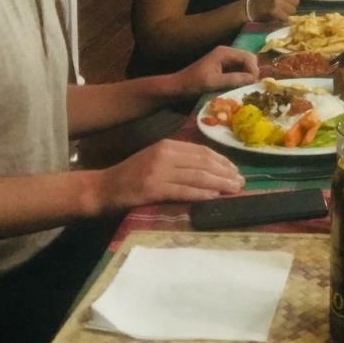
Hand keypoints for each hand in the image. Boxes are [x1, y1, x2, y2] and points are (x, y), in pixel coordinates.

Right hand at [94, 138, 243, 210]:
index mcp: (167, 145)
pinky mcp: (153, 189)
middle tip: (241, 182)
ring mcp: (159, 172)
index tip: (236, 170)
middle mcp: (165, 155)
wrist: (102, 188)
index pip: (202, 151)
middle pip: (203, 163)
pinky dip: (202, 194)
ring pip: (197, 176)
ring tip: (235, 189)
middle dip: (226, 172)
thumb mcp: (155, 159)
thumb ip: (178, 160)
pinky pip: (184, 191)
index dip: (222, 161)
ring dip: (220, 183)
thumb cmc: (130, 175)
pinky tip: (215, 197)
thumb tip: (209, 168)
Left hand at [173, 45, 258, 93]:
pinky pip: (239, 71)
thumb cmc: (193, 83)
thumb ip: (234, 79)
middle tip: (251, 87)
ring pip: (245, 66)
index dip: (253, 70)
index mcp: (224, 52)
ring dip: (248, 76)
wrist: (177, 87)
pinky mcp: (224, 68)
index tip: (253, 85)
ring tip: (247, 88)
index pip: (248, 57)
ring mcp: (225, 60)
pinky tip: (240, 88)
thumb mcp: (213, 82)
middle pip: (249, 59)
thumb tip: (253, 79)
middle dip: (252, 72)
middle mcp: (227, 53)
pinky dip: (242, 78)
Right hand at [249, 0, 307, 21]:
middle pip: (296, 2)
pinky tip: (277, 15)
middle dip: (292, 5)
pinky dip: (284, 19)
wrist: (251, 7)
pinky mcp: (275, 11)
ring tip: (280, 10)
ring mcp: (277, 1)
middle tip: (283, 6)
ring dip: (288, 12)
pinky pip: (287, 17)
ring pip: (293, 10)